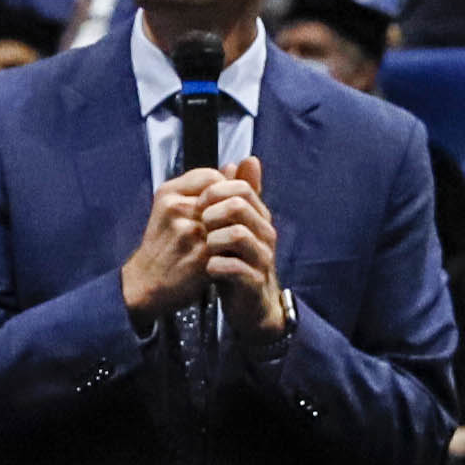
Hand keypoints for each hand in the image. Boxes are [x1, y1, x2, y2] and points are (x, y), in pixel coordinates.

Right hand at [121, 167, 228, 318]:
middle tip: (226, 225)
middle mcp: (177, 209)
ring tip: (227, 240)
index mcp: (169, 193)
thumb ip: (203, 187)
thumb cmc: (163, 244)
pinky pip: (229, 244)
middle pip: (223, 198)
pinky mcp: (201, 256)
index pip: (212, 176)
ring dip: (232, 231)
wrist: (146, 283)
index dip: (223, 190)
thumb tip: (234, 166)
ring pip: (229, 221)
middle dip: (229, 211)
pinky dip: (232, 249)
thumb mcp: (172, 207)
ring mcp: (189, 233)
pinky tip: (228, 253)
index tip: (219, 206)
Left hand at [200, 160, 283, 335]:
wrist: (250, 305)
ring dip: (212, 238)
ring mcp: (261, 258)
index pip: (242, 187)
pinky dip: (216, 265)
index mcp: (259, 217)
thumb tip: (247, 160)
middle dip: (212, 211)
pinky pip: (235, 267)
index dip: (216, 190)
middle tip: (200, 223)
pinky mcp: (254, 282)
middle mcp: (265, 234)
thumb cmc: (238, 261)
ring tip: (204, 247)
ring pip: (237, 234)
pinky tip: (208, 268)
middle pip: (240, 206)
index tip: (199, 202)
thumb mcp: (237, 225)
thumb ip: (239, 195)